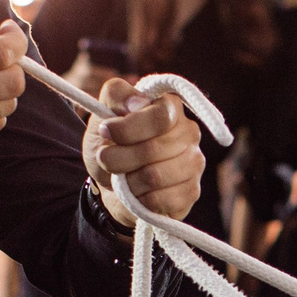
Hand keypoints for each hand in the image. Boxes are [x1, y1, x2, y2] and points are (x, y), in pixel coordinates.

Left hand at [83, 76, 202, 227]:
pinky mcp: (191, 191)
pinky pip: (160, 199)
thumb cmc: (110, 144)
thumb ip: (116, 96)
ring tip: (123, 177)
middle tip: (107, 159)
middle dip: (119, 158)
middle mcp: (189, 132)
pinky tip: (138, 193)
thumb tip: (137, 103)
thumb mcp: (102, 115)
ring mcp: (194, 163)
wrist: (109, 183)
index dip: (128, 128)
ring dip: (127, 181)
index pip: (160, 116)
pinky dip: (139, 199)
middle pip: (153, 149)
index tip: (106, 131)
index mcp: (170, 107)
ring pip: (154, 176)